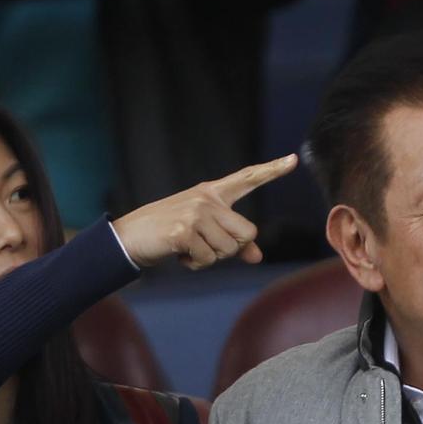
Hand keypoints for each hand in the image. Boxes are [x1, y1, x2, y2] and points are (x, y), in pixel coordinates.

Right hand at [113, 153, 297, 268]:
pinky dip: (194, 264)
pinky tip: (178, 253)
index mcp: (212, 193)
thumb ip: (232, 241)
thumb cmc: (167, 234)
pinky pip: (208, 259)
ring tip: (188, 248)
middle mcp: (206, 199)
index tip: (293, 159)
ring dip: (209, 258)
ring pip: (228, 249)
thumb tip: (257, 256)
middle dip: (230, 249)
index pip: (247, 178)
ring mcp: (195, 213)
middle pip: (247, 232)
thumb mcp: (202, 233)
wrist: (129, 237)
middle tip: (205, 246)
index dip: (272, 170)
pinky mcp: (184, 231)